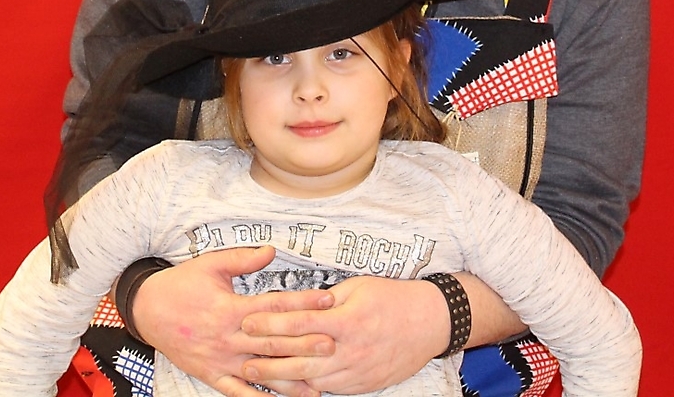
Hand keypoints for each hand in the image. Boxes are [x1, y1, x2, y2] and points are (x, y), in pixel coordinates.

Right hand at [129, 246, 333, 396]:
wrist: (146, 310)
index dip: (302, 301)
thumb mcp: (210, 265)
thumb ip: (242, 259)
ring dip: (288, 379)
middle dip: (303, 344)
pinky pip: (237, 393)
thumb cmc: (180, 285)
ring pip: (259, 373)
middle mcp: (227, 338)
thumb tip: (272, 250)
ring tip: (317, 385)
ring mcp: (219, 361)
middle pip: (271, 342)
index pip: (273, 305)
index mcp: (229, 308)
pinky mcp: (210, 375)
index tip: (327, 299)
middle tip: (332, 344)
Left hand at [240, 276, 448, 392]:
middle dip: (268, 361)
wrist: (430, 322)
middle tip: (243, 360)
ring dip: (283, 379)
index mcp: (346, 319)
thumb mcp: (359, 286)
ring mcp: (357, 370)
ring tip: (259, 377)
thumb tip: (298, 302)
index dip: (270, 324)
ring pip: (312, 379)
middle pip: (299, 358)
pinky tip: (291, 386)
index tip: (247, 322)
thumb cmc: (394, 298)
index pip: (299, 322)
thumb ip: (327, 297)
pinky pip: (330, 389)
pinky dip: (309, 388)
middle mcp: (349, 348)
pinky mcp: (363, 385)